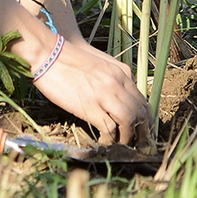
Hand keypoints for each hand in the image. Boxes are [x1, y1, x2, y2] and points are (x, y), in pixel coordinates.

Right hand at [32, 34, 150, 143]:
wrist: (51, 53)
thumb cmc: (72, 58)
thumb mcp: (101, 63)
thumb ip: (114, 77)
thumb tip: (120, 96)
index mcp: (123, 72)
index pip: (142, 99)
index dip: (145, 117)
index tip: (145, 129)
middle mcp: (118, 82)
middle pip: (139, 111)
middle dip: (142, 130)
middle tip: (140, 142)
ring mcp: (105, 94)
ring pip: (129, 121)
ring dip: (128, 136)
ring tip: (124, 144)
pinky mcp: (89, 106)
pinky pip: (108, 127)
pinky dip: (111, 138)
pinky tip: (106, 142)